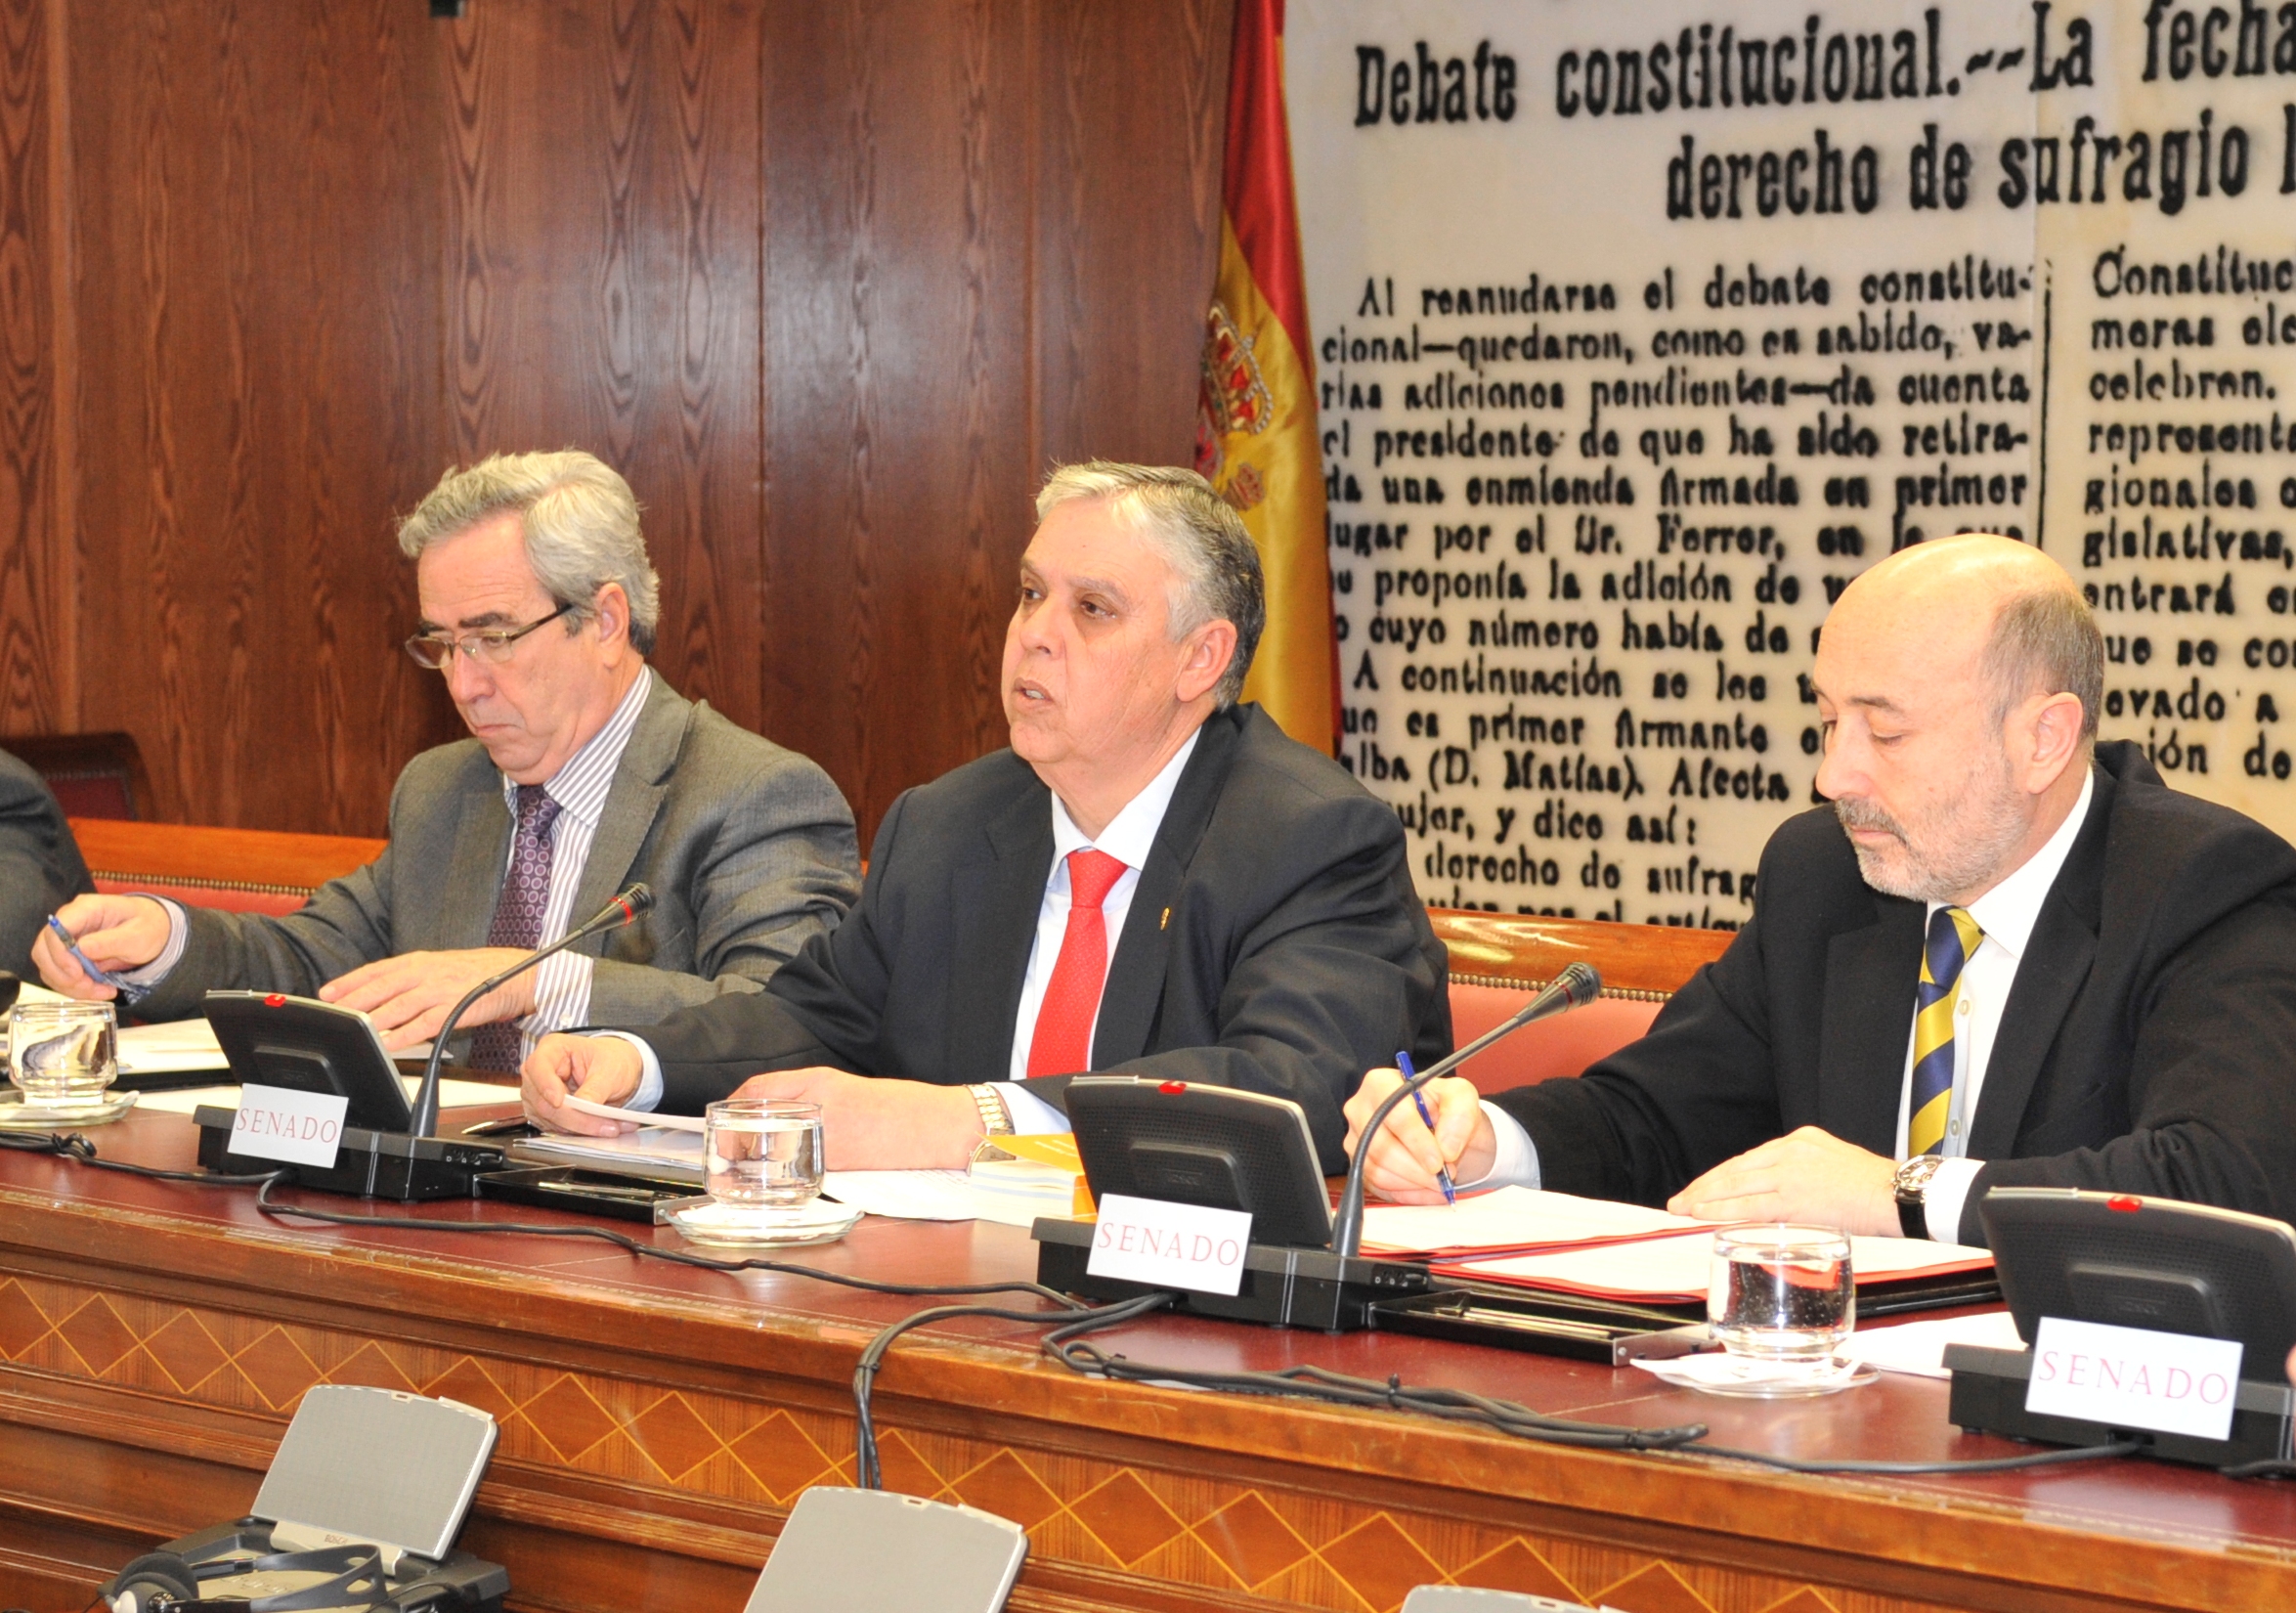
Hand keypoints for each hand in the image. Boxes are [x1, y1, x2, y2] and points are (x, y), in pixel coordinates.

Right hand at [31, 895, 170, 997]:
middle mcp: (70, 921)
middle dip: (64, 976)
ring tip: (102, 991)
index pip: (55, 929)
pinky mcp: (68, 954)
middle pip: (44, 950)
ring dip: (70, 985)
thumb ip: (112, 941)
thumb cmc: (148, 927)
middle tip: (92, 988)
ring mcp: (66, 938)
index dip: (60, 955)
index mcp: (87, 908)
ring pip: (49, 966)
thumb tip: (82, 948)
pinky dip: (74, 987)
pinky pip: (59, 974)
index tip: (78, 974)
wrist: (154, 930)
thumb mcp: (139, 935)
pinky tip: (99, 990)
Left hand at [319, 948, 536, 1052]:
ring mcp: (441, 989)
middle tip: (332, 1014)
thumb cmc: (478, 974)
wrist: (517, 975)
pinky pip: (424, 1023)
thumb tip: (382, 998)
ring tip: (355, 1030)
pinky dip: (404, 1034)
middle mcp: (427, 971)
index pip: (377, 970)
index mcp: (419, 961)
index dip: (350, 981)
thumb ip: (411, 981)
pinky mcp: (456, 1007)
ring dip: (374, 1019)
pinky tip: (389, 1043)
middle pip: (382, 986)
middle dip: (354, 1001)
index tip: (327, 993)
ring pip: (399, 1005)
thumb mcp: (440, 968)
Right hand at [522, 1033, 643, 1134]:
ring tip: (610, 1128)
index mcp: (552, 1049)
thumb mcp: (610, 1069)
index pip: (538, 1067)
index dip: (546, 1086)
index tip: (559, 1101)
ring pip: (548, 1118)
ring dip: (579, 1128)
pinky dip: (577, 1132)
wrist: (617, 1069)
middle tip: (605, 1126)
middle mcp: (539, 1072)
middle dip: (574, 1117)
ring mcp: (538, 1094)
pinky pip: (554, 1127)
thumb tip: (584, 1105)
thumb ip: (595, 1088)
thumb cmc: (611, 1060)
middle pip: (543, 1100)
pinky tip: (598, 1130)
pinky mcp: (544, 1113)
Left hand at [726, 1068, 982, 1168]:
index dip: (734, 1103)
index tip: (724, 1116)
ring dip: (752, 1158)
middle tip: (727, 1149)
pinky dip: (780, 1173)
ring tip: (745, 1166)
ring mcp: (824, 1135)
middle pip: (756, 1120)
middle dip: (735, 1136)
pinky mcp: (836, 1164)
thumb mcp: (848, 1088)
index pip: (759, 1088)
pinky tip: (778, 1177)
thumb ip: (811, 1094)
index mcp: (820, 1080)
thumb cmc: (897, 1108)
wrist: (935, 1127)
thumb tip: (774, 1114)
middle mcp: (817, 1105)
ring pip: (770, 1147)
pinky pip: (795, 1168)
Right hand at [1342, 1068, 1491, 1203]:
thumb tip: (1446, 1148)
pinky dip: (1408, 1193)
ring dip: (1413, 1182)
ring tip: (1439, 1181)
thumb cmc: (1444, 1108)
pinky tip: (1428, 1190)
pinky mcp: (1359, 1165)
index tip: (1439, 1161)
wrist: (1440, 1128)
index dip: (1416, 1141)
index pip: (1393, 1113)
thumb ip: (1459, 1115)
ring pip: (1377, 1170)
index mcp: (1380, 1083)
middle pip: (1379, 1146)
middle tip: (1443, 1176)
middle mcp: (1359, 1110)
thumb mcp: (1461, 1098)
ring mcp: (1356, 1140)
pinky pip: (1379, 1187)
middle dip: (1416, 1167)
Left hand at [1667, 1126, 1899, 1236]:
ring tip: (1681, 1208)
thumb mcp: (1833, 1163)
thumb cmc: (1873, 1186)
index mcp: (1799, 1140)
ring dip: (1704, 1198)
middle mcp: (1789, 1151)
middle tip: (1679, 1199)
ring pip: (1735, 1185)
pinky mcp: (1794, 1197)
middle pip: (1735, 1169)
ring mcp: (1790, 1173)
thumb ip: (1803, 1172)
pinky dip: (1721, 1210)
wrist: (1897, 1194)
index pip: (1749, 1159)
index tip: (1703, 1187)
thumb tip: (1780, 1192)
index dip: (1722, 1176)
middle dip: (1704, 1186)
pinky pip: (1749, 1206)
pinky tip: (1702, 1215)